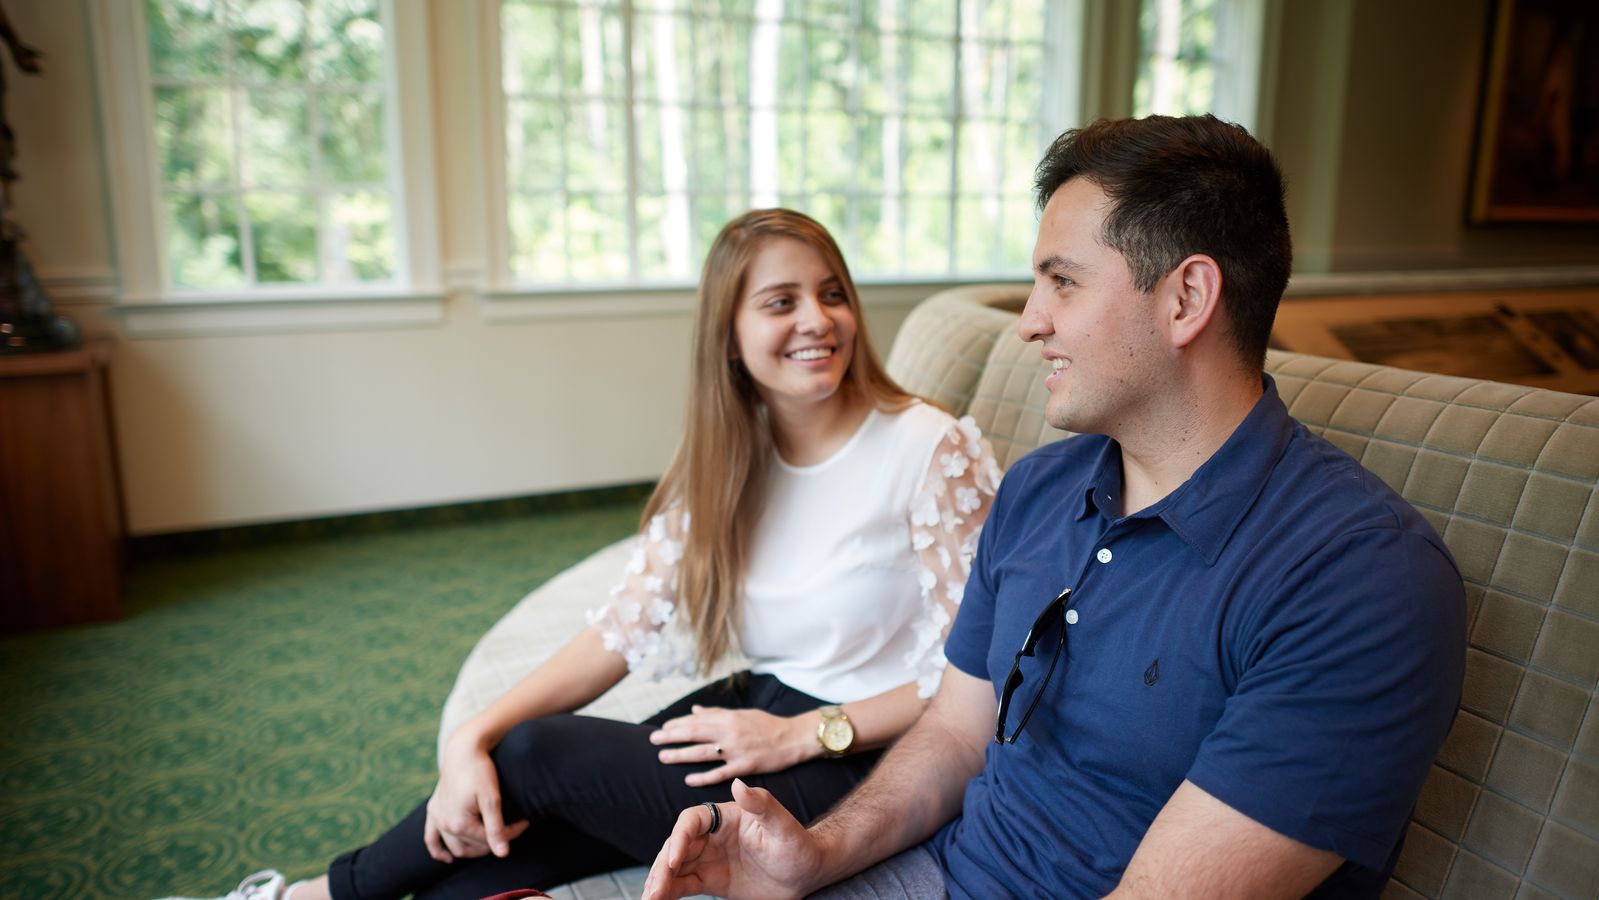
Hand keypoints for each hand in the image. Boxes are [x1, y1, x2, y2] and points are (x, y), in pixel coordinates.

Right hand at [423, 730, 529, 862]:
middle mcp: (445, 825)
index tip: (524, 823)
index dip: (510, 834)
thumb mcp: (492, 799)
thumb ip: (496, 828)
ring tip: (489, 843)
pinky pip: (431, 838)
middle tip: (509, 830)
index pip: (489, 840)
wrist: (463, 750)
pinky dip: (437, 850)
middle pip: (472, 847)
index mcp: (459, 824)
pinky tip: (447, 858)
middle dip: (493, 842)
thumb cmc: (479, 772)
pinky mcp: (433, 810)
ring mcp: (437, 818)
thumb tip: (502, 854)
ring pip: (454, 847)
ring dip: (472, 849)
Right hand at [642, 778, 821, 899]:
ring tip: (648, 899)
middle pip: (676, 846)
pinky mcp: (710, 880)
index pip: (692, 821)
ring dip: (659, 881)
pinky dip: (667, 892)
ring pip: (675, 868)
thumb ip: (762, 804)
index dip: (679, 838)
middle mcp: (712, 836)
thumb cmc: (798, 844)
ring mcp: (709, 858)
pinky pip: (683, 885)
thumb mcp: (784, 826)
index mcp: (725, 816)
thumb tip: (737, 783)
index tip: (676, 859)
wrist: (806, 873)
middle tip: (654, 888)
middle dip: (663, 866)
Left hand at [650, 705, 812, 786]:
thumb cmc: (768, 725)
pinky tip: (688, 779)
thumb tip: (694, 711)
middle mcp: (730, 733)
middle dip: (672, 736)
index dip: (678, 724)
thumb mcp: (743, 714)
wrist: (794, 737)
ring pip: (703, 753)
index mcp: (729, 718)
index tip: (663, 728)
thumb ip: (717, 714)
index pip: (697, 720)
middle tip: (653, 740)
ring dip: (680, 755)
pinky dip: (703, 776)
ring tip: (663, 757)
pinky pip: (720, 773)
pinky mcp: (745, 766)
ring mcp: (737, 750)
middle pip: (695, 734)